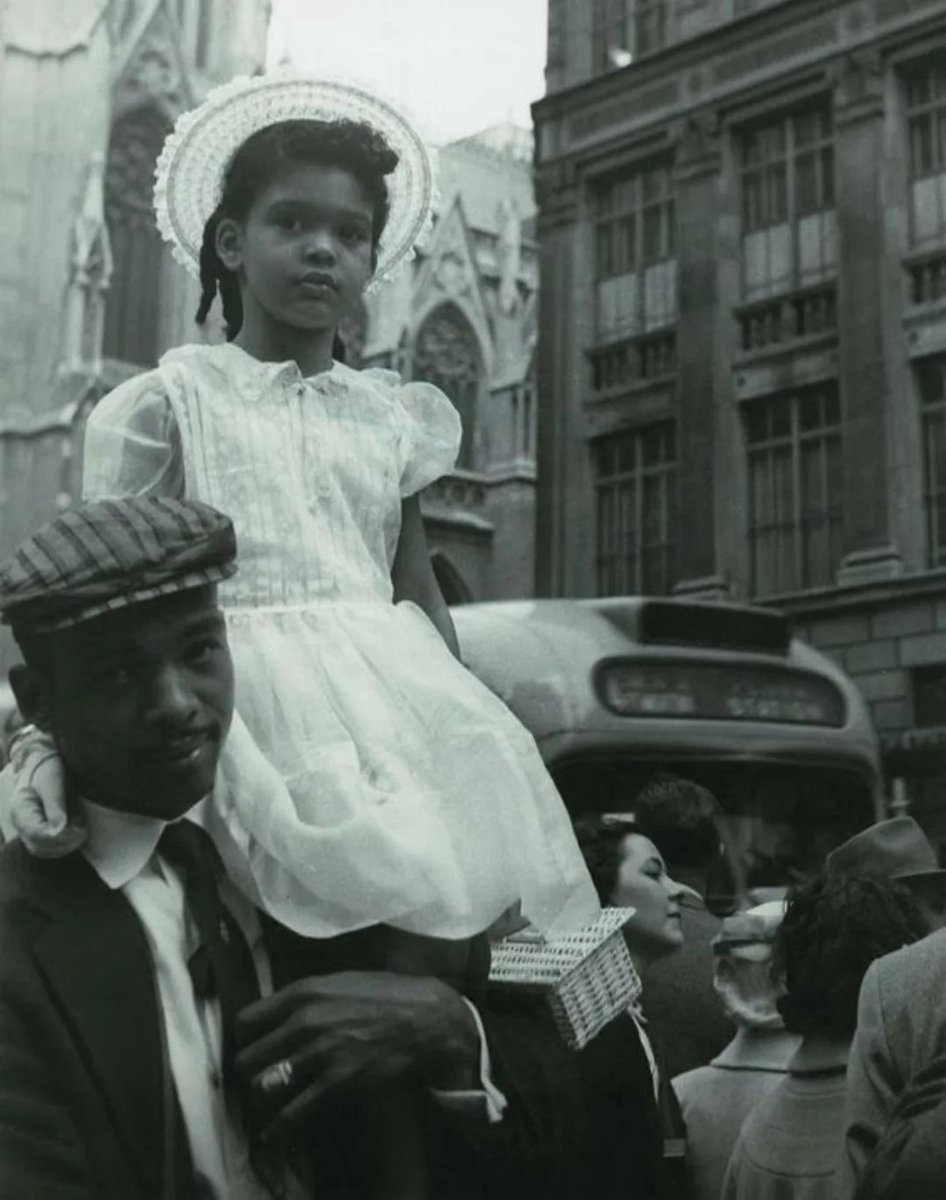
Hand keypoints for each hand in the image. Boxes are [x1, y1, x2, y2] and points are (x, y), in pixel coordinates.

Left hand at [235, 971, 477, 1138]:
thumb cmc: (386, 995)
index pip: (245, 1022)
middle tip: (257, 1081)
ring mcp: (319, 1053)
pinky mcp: (336, 1082)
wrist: (426, 1018)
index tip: (250, 1050)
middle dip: (250, 1073)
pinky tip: (275, 1134)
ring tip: (264, 1107)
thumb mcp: (341, 980)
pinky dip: (279, 1128)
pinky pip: (292, 1113)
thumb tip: (280, 1011)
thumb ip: (307, 995)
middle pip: (247, 1058)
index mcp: (303, 992)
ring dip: (262, 1100)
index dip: (244, 1040)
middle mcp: (304, 1021)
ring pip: (262, 1086)